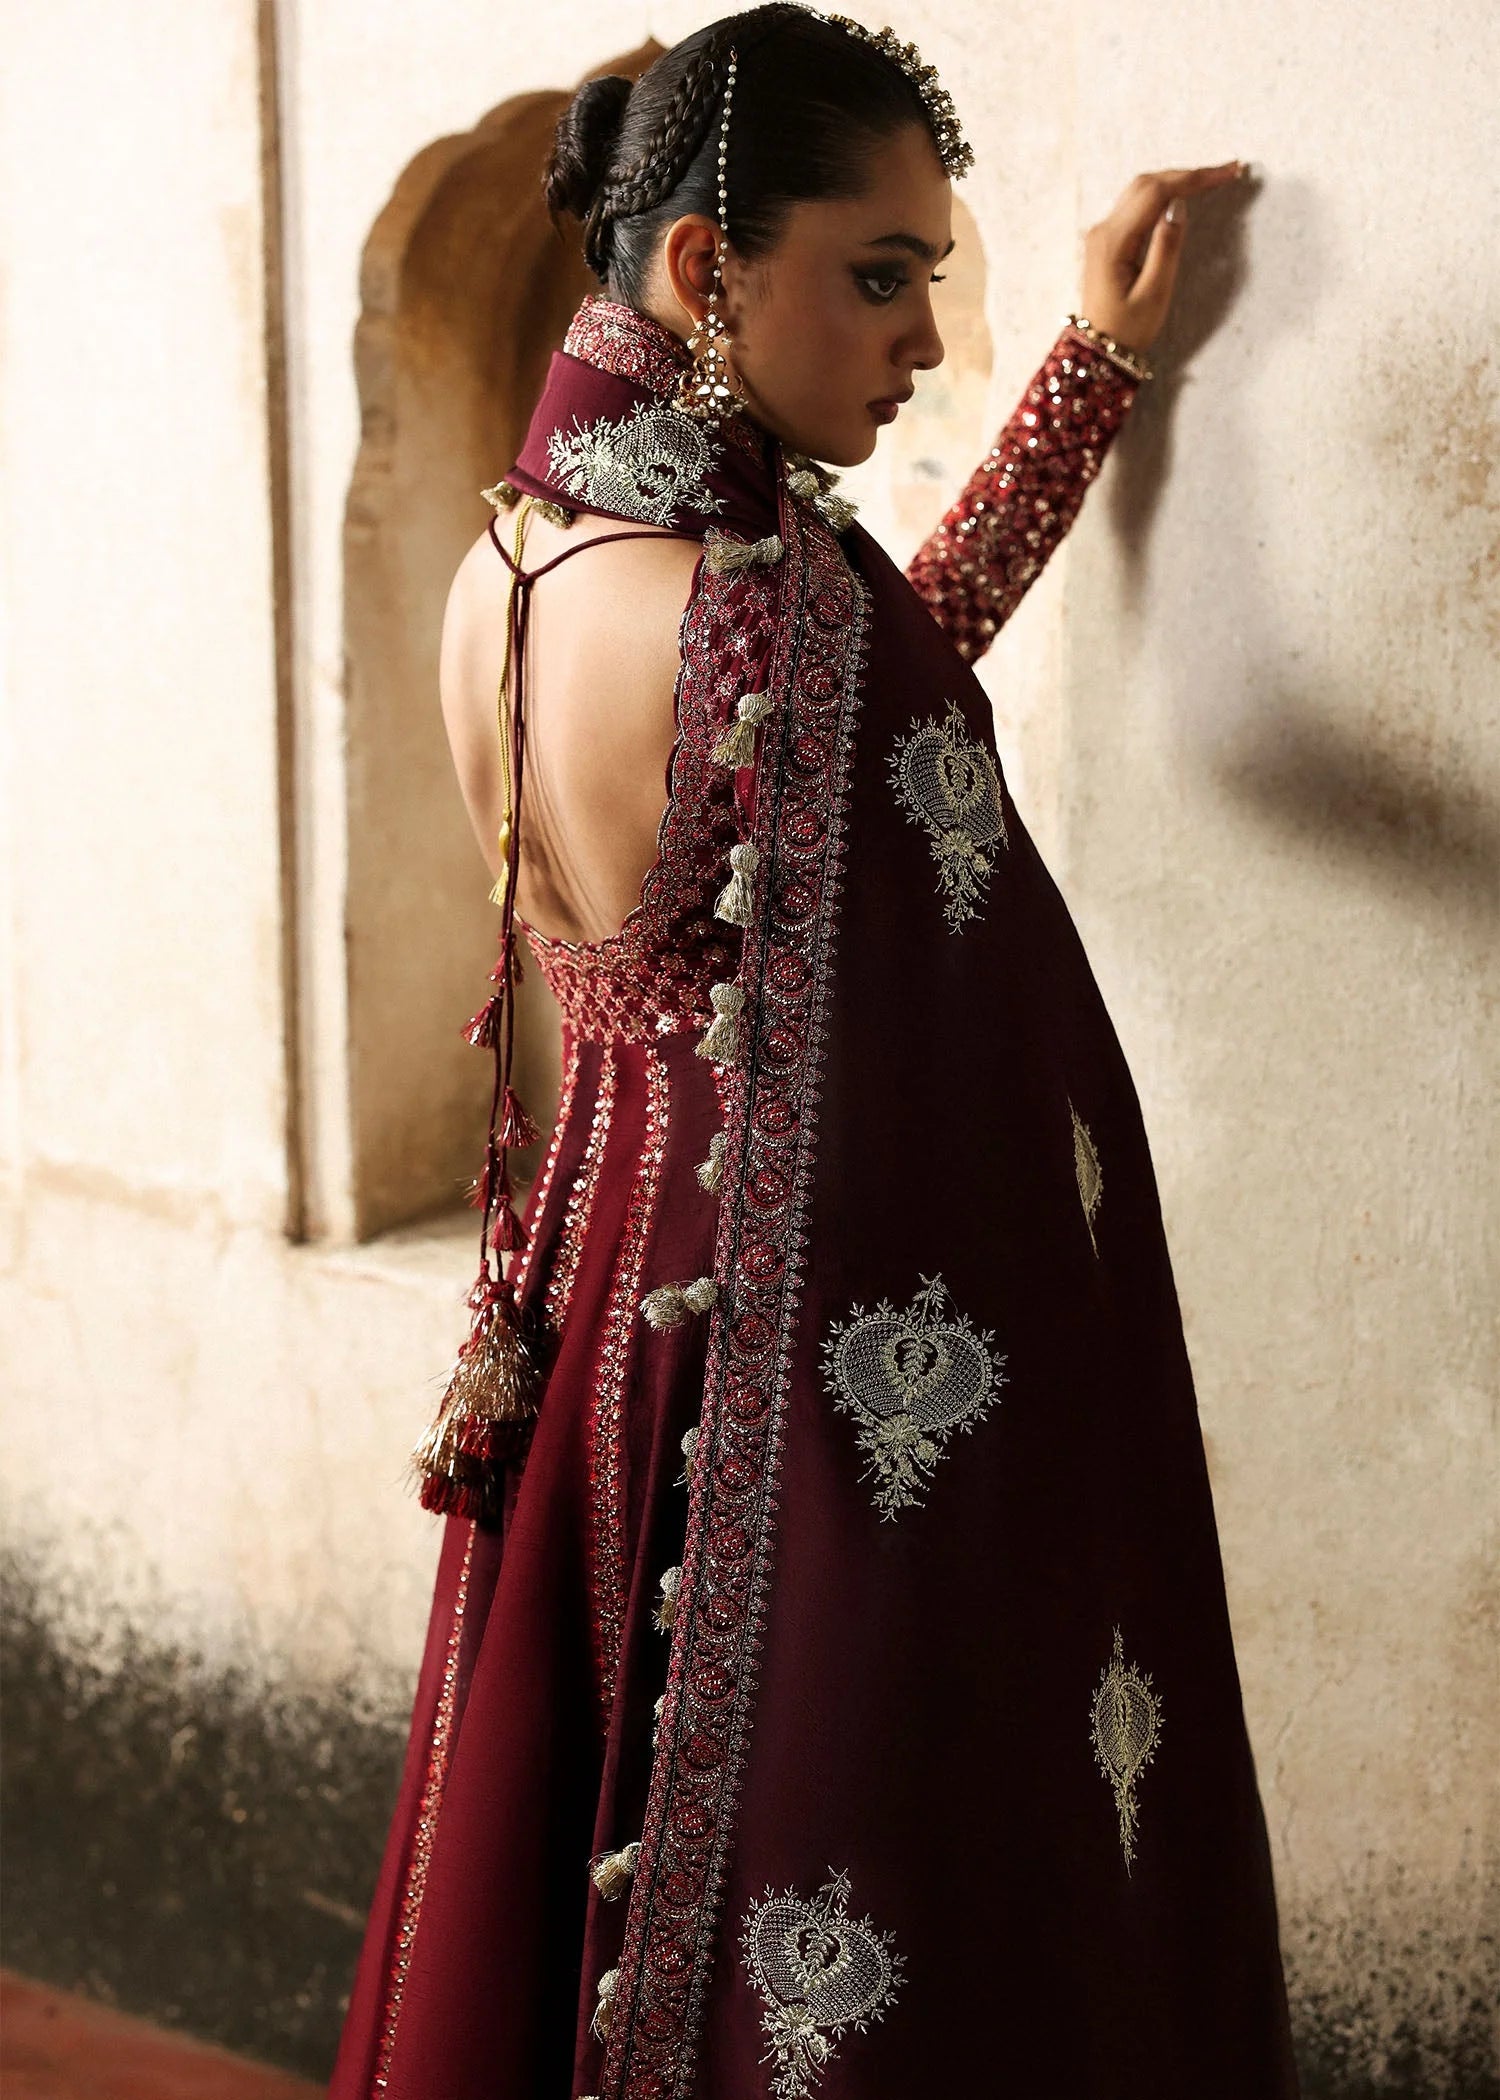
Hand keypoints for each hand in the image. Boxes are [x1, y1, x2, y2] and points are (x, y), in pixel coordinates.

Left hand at [1080, 161, 1248, 355]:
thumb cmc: (1127, 330)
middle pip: (1147, 183)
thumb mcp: (1154, 293)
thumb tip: (1179, 206)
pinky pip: (1137, 205)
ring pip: (1141, 190)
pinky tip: (1184, 195)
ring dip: (1176, 180)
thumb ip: (1166, 247)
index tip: (1228, 172)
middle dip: (1188, 174)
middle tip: (1227, 171)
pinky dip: (1163, 194)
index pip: (1157, 192)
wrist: (1098, 351)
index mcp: (1113, 241)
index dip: (1194, 178)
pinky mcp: (1107, 240)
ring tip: (1211, 180)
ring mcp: (1102, 233)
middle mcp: (1103, 230)